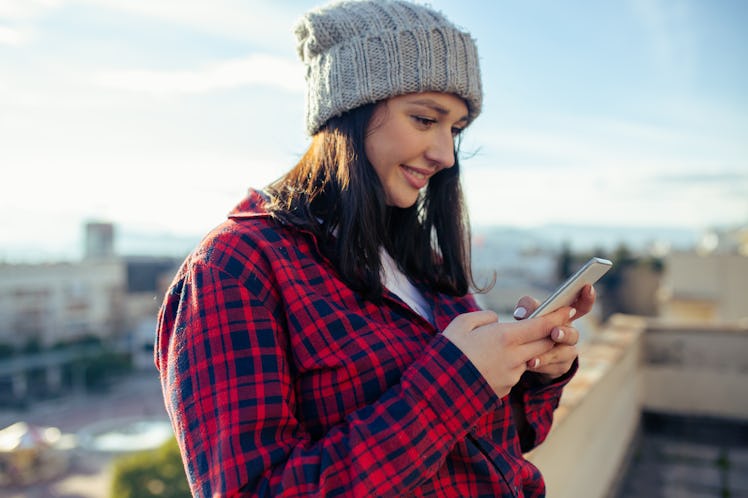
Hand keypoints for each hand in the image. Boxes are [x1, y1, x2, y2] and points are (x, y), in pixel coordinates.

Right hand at [442, 306, 576, 397]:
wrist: (438, 391)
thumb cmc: (447, 352)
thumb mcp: (461, 324)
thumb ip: (483, 318)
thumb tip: (496, 321)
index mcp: (505, 337)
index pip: (542, 325)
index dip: (558, 316)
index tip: (568, 309)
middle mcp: (514, 357)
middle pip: (545, 343)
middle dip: (552, 333)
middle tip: (554, 324)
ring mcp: (512, 375)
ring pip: (529, 358)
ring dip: (528, 350)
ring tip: (506, 345)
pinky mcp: (505, 389)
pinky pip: (515, 372)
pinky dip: (511, 364)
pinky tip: (491, 363)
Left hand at [513, 284, 595, 380]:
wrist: (528, 355)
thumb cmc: (532, 327)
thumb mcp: (529, 313)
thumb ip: (528, 307)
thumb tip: (521, 314)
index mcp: (565, 317)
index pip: (581, 306)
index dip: (587, 297)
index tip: (587, 287)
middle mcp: (570, 334)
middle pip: (573, 334)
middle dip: (564, 333)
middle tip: (555, 332)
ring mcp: (568, 351)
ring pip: (563, 353)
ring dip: (548, 354)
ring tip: (533, 358)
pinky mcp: (561, 367)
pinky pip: (554, 367)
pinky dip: (541, 365)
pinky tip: (530, 364)